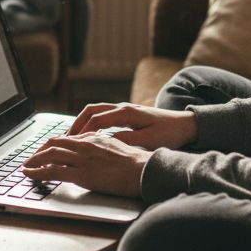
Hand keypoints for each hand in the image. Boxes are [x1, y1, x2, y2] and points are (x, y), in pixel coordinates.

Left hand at [21, 133, 151, 196]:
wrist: (144, 170)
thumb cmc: (136, 163)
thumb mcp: (116, 148)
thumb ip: (102, 147)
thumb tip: (94, 153)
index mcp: (93, 138)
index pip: (67, 138)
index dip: (52, 145)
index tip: (45, 152)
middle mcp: (84, 145)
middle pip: (54, 143)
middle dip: (39, 151)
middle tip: (31, 159)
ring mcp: (81, 159)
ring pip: (50, 155)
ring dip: (34, 160)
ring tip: (26, 167)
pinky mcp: (81, 174)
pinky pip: (53, 171)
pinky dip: (37, 172)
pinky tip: (30, 174)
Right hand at [67, 102, 198, 150]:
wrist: (186, 124)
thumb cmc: (170, 134)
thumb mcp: (149, 140)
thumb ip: (127, 140)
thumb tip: (105, 142)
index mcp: (127, 113)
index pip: (96, 120)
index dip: (81, 132)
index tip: (70, 144)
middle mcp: (123, 107)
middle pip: (91, 111)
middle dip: (75, 124)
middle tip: (63, 140)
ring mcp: (124, 109)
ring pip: (95, 111)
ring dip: (81, 122)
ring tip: (70, 137)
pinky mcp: (127, 114)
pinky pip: (102, 115)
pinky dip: (90, 122)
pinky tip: (87, 135)